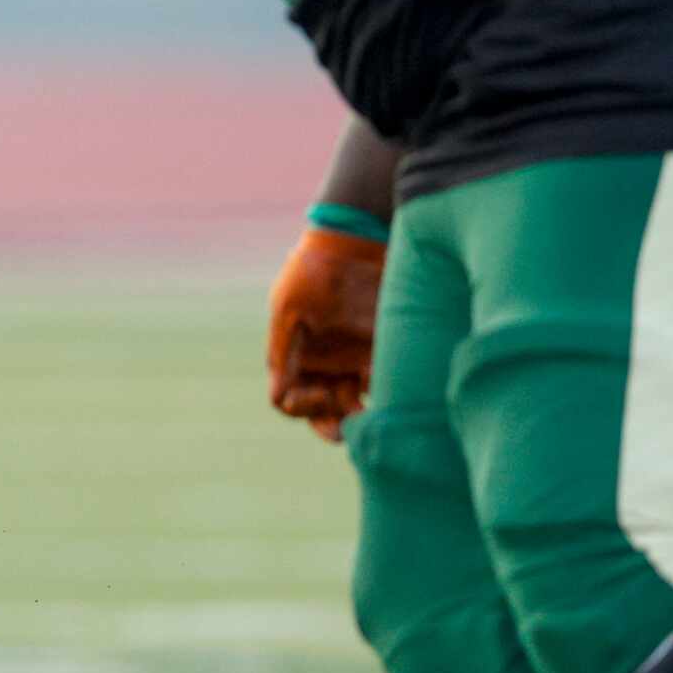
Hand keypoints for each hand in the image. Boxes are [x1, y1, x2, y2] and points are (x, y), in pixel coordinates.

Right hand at [267, 225, 385, 442]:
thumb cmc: (314, 269)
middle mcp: (322, 365)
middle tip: (349, 432)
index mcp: (293, 359)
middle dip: (333, 426)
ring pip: (354, 404)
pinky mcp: (381, 350)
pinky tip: (395, 382)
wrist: (356, 240)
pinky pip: (383, 383)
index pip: (289, 402)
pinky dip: (388, 390)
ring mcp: (353, 359)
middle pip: (322, 413)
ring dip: (363, 414)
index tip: (324, 394)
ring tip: (377, 416)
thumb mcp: (291, 307)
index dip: (303, 408)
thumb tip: (278, 395)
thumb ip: (283, 352)